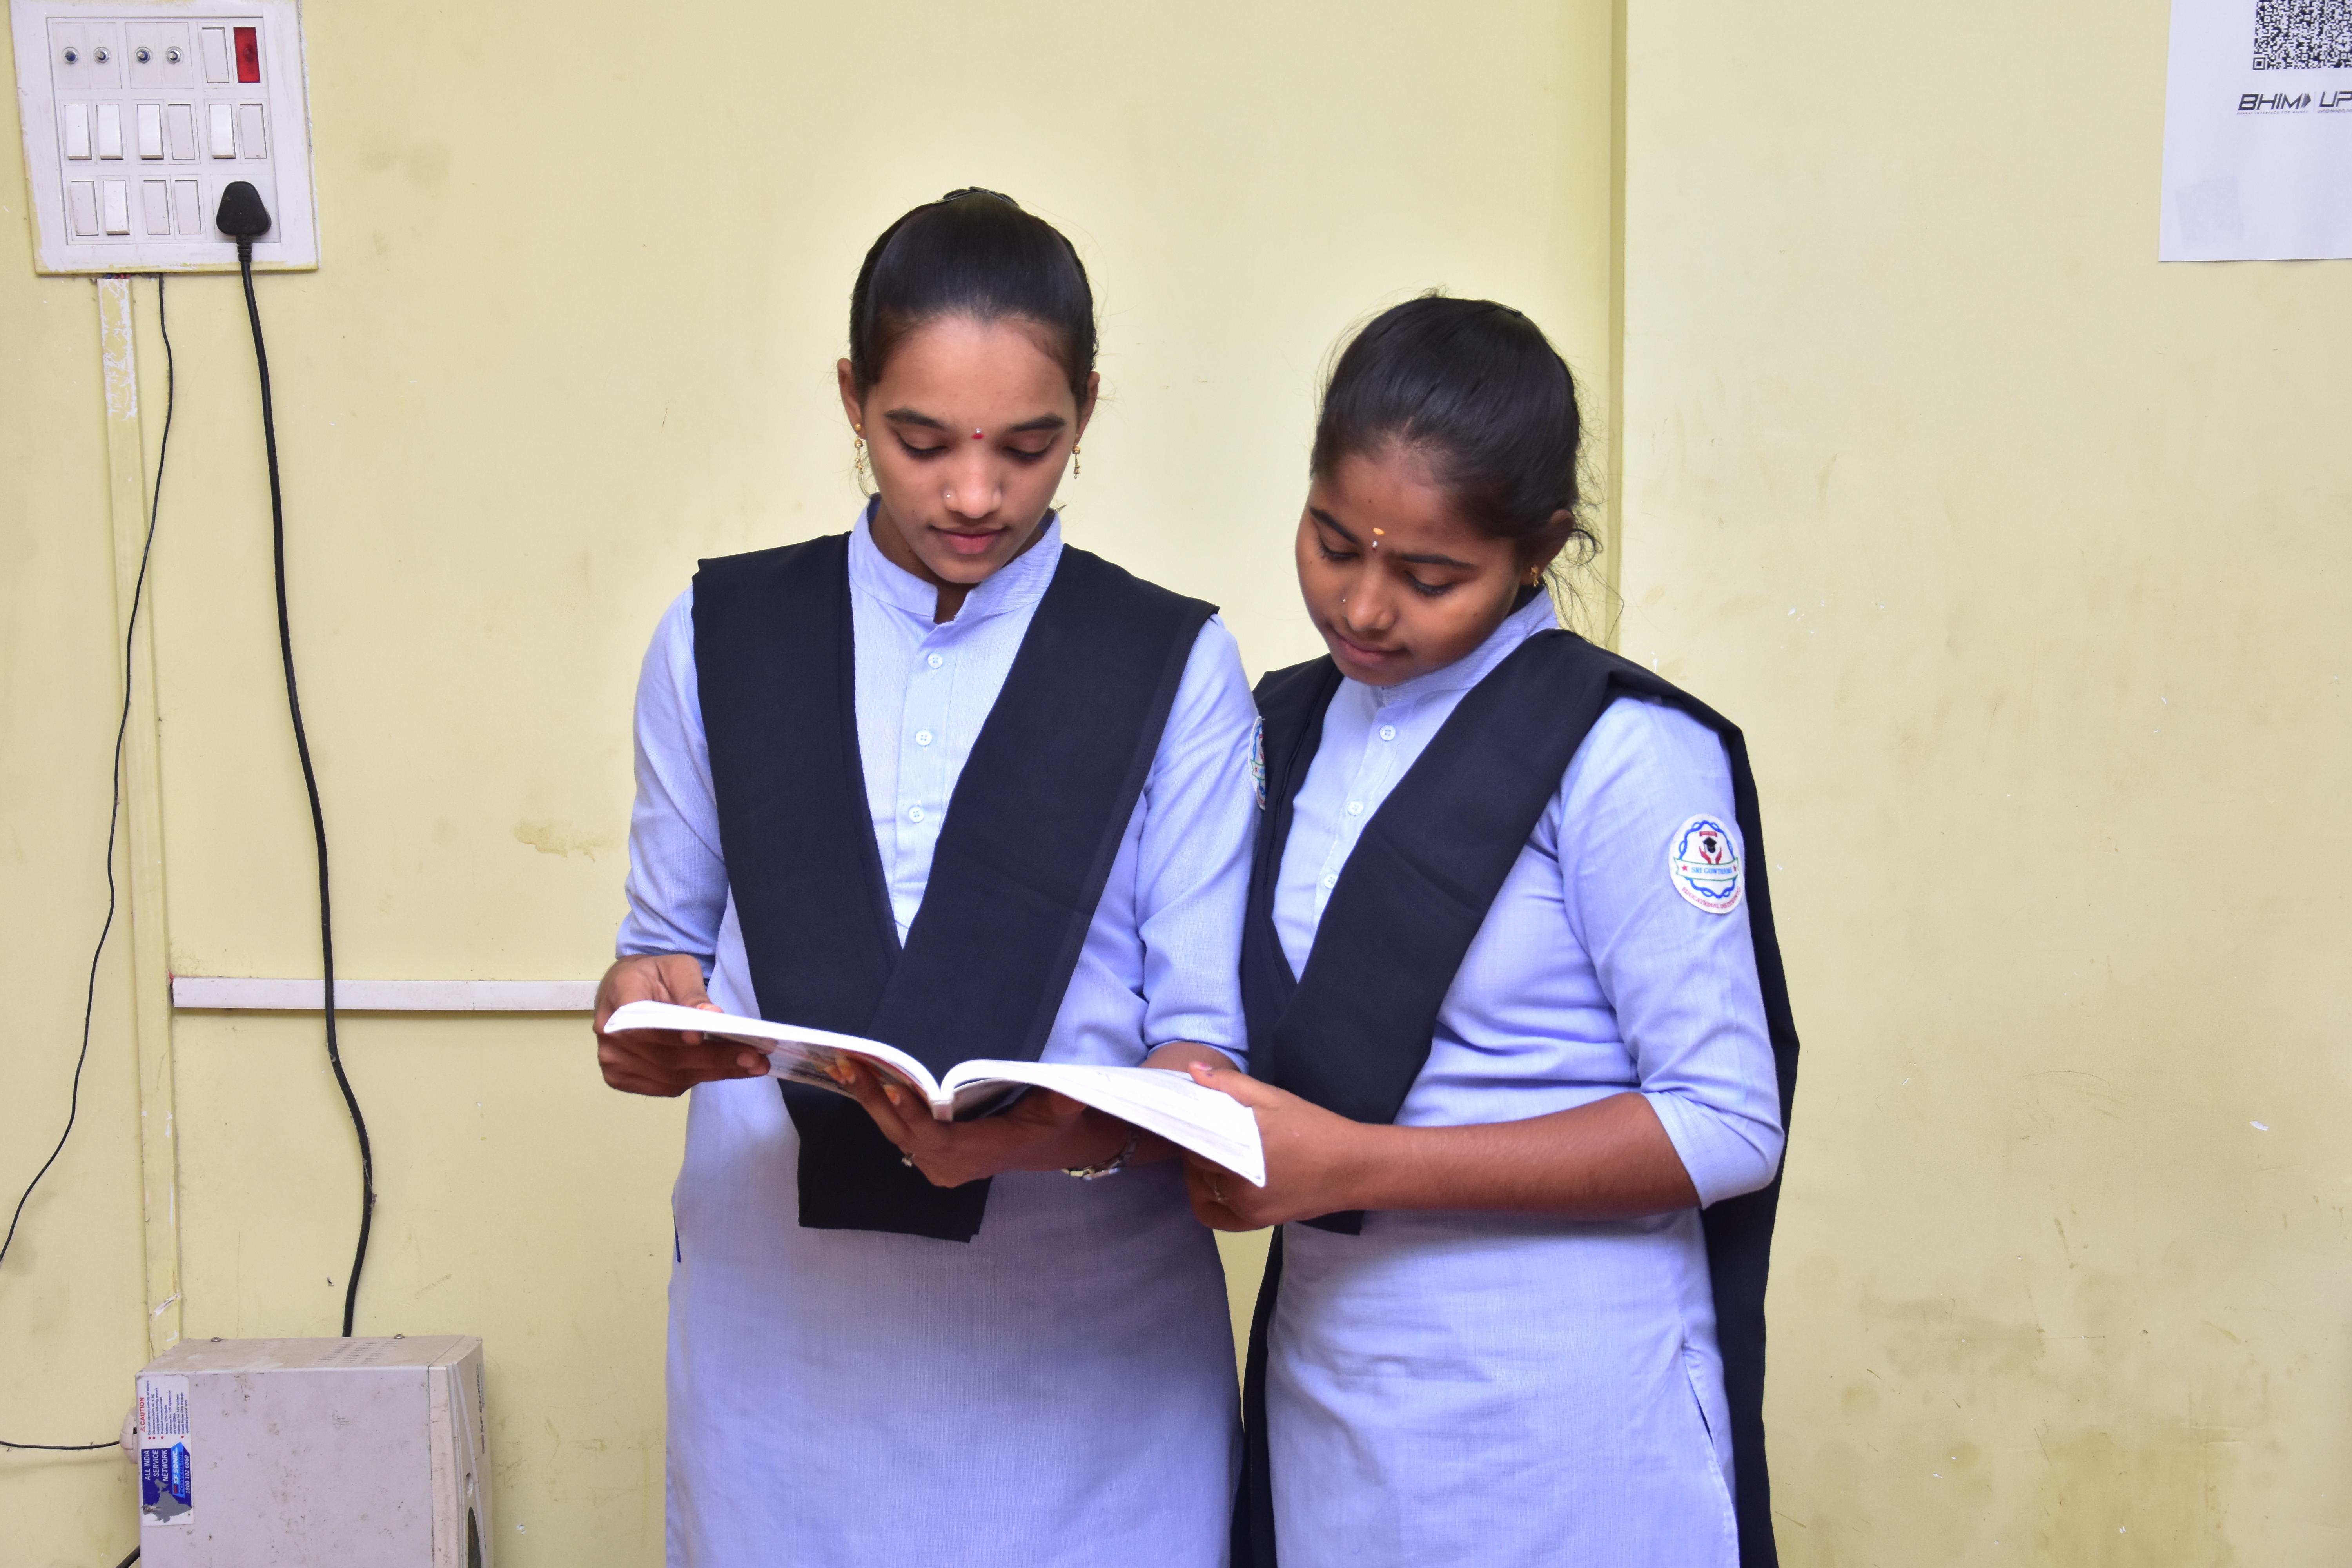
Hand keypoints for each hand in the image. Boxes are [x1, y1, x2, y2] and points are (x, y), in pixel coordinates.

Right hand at [593, 953, 765, 1097]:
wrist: (627, 989)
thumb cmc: (655, 975)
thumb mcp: (677, 968)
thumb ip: (691, 991)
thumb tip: (711, 1014)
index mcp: (620, 997)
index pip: (643, 1021)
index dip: (672, 1033)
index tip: (702, 1037)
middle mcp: (609, 1035)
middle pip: (665, 1056)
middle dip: (714, 1059)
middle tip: (753, 1058)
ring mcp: (613, 1061)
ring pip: (670, 1076)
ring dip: (714, 1073)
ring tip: (752, 1066)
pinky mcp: (621, 1079)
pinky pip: (666, 1087)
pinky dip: (699, 1080)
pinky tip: (727, 1071)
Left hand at [830, 1063, 1132, 1188]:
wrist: (1041, 1146)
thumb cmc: (1047, 1123)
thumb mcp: (1059, 1112)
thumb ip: (1060, 1104)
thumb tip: (1071, 1094)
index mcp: (978, 1154)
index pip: (937, 1138)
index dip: (916, 1116)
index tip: (896, 1087)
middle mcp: (949, 1166)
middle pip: (904, 1132)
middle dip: (875, 1098)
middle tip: (850, 1063)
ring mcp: (935, 1165)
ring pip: (895, 1132)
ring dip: (870, 1099)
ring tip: (845, 1064)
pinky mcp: (927, 1157)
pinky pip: (898, 1131)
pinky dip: (880, 1106)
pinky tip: (860, 1078)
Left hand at [1178, 1059, 1376, 1230]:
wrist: (1351, 1168)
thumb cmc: (1313, 1128)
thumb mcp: (1274, 1098)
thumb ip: (1231, 1085)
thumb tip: (1192, 1071)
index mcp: (1241, 1144)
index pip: (1192, 1138)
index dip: (1188, 1127)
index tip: (1193, 1119)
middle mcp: (1239, 1181)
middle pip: (1195, 1164)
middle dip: (1196, 1148)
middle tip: (1209, 1135)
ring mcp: (1245, 1206)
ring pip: (1201, 1188)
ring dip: (1200, 1173)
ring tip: (1216, 1157)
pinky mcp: (1254, 1223)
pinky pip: (1213, 1214)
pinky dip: (1207, 1200)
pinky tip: (1216, 1184)